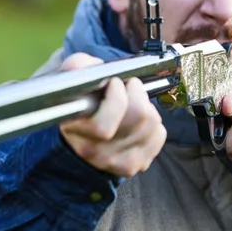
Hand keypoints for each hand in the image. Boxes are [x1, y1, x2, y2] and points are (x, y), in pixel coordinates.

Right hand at [58, 53, 166, 177]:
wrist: (82, 138)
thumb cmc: (80, 104)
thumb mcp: (72, 83)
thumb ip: (76, 68)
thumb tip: (81, 65)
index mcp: (75, 131)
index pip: (103, 127)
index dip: (116, 99)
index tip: (114, 82)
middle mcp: (95, 152)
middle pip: (137, 118)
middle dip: (137, 93)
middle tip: (130, 85)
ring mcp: (117, 162)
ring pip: (151, 125)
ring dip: (146, 106)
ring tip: (134, 102)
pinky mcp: (136, 165)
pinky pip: (159, 136)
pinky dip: (154, 123)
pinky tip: (139, 120)